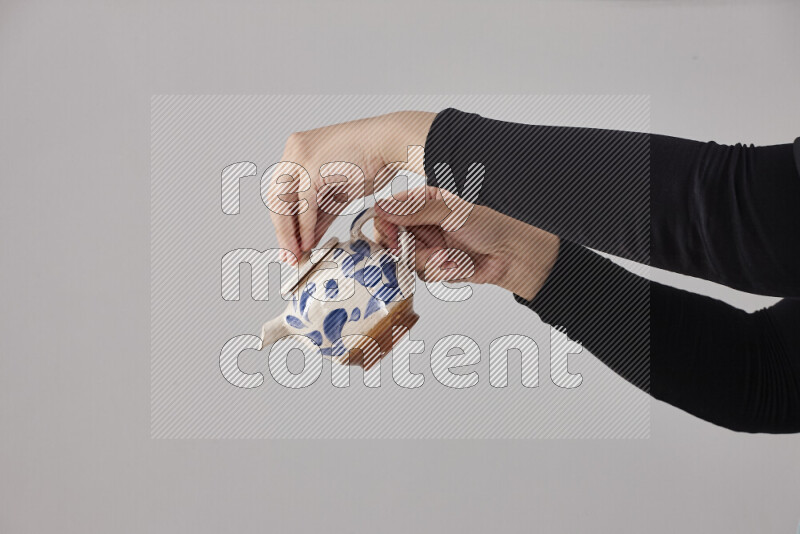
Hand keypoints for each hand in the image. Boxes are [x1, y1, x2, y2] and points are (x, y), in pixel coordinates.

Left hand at [267, 111, 434, 263]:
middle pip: (276, 199)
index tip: (289, 243)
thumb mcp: (339, 190)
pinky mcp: (312, 167)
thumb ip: (320, 212)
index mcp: (297, 150)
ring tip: (296, 254)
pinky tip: (309, 243)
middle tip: (289, 255)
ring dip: (288, 233)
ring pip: (282, 203)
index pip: (280, 192)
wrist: (391, 143)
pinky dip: (305, 228)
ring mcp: (301, 157)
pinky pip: (304, 205)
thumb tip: (309, 237)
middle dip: (282, 231)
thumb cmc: (372, 161)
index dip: (283, 221)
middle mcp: (294, 151)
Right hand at [374, 187, 560, 300]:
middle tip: (422, 251)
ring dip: (430, 262)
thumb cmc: (492, 224)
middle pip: (396, 241)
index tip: (392, 236)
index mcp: (426, 202)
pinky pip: (426, 274)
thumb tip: (382, 206)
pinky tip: (459, 264)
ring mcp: (432, 245)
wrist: (515, 254)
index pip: (391, 213)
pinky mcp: (440, 266)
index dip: (387, 226)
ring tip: (449, 258)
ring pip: (410, 260)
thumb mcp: (451, 211)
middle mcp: (425, 224)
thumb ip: (415, 210)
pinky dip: (443, 271)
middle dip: (409, 250)